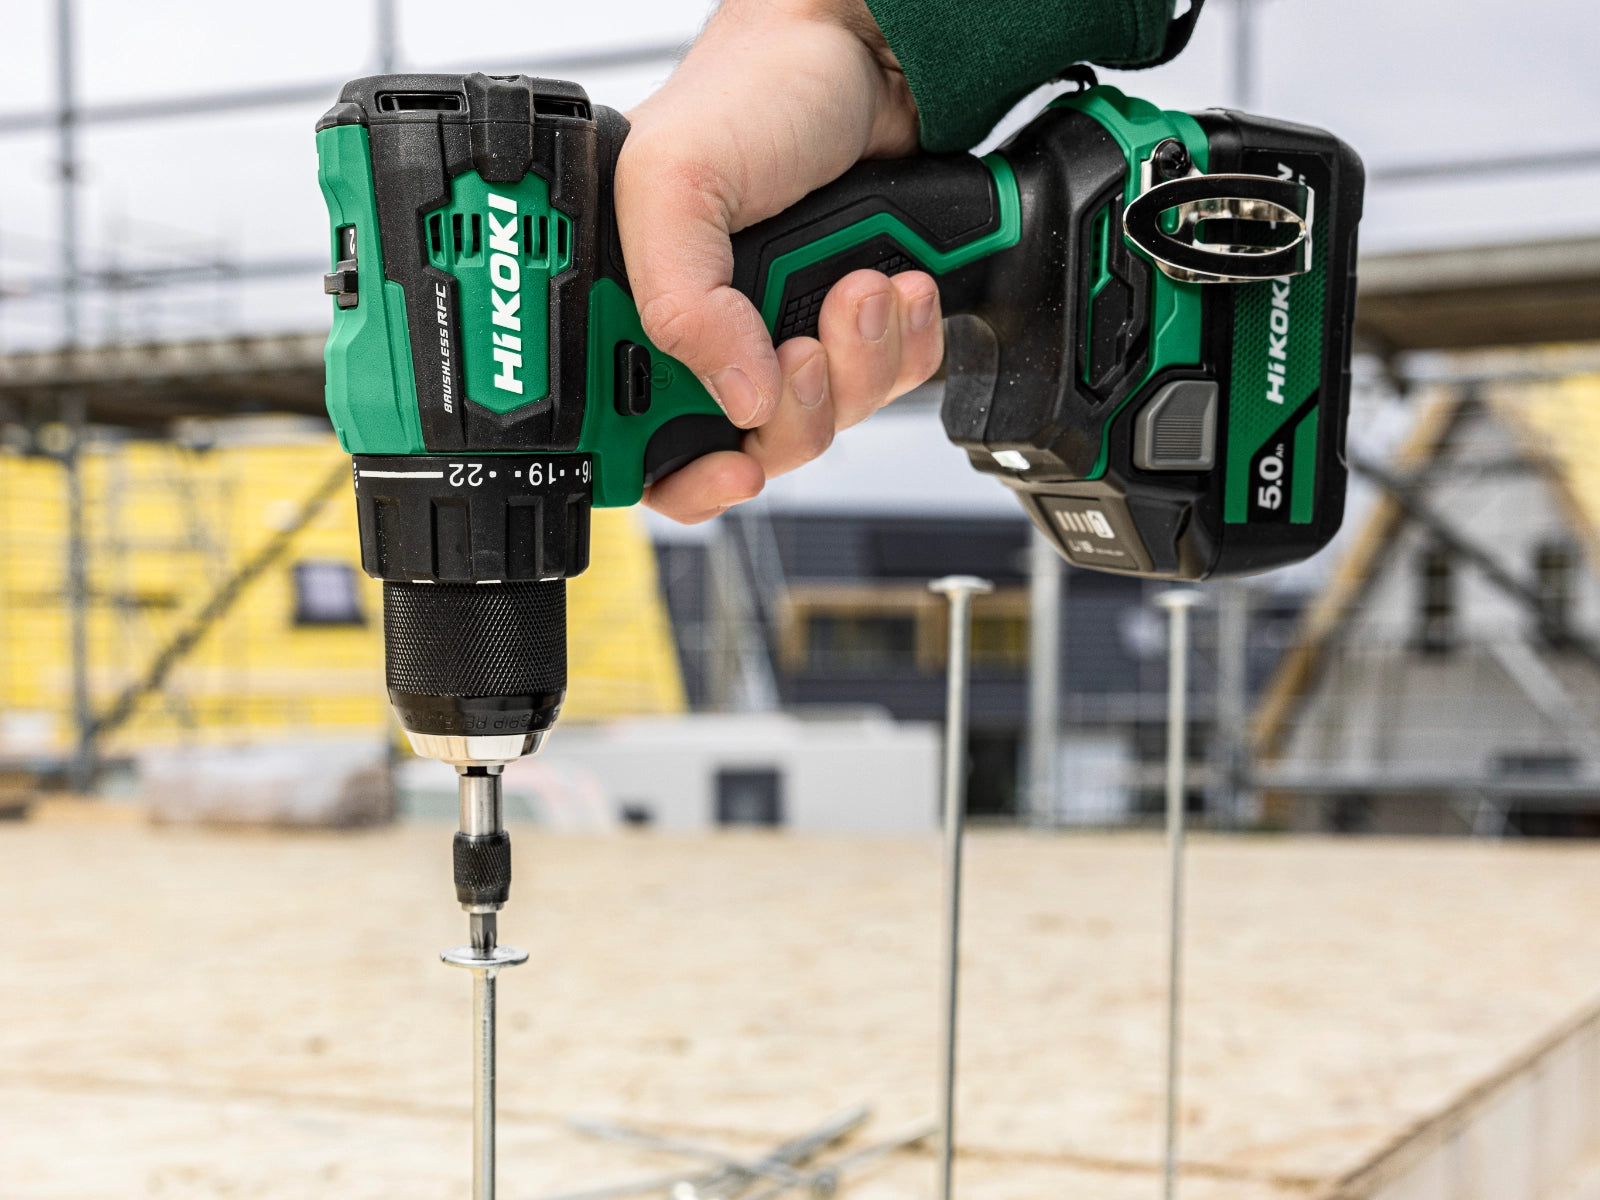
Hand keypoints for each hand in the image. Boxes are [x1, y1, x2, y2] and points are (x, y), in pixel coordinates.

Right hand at [615, 0, 943, 522]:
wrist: (866, 53)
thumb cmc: (753, 92)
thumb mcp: (673, 181)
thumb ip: (677, 302)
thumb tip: (733, 398)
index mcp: (642, 316)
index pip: (647, 446)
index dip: (689, 477)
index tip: (733, 469)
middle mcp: (712, 337)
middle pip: (753, 447)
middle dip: (797, 409)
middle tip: (804, 345)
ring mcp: (785, 335)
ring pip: (830, 421)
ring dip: (859, 365)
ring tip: (860, 285)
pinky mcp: (856, 328)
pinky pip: (891, 385)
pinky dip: (905, 347)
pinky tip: (897, 285)